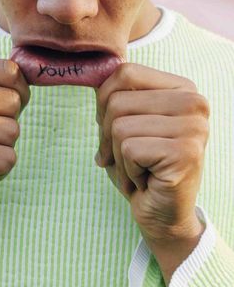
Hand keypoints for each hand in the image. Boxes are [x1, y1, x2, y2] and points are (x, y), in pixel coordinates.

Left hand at [95, 63, 209, 245]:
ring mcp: (194, 126)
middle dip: (107, 135)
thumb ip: (115, 94)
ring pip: (119, 126)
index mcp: (182, 87)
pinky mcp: (186, 152)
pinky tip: (145, 180)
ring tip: (137, 169)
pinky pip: (129, 150)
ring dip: (117, 156)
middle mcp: (194, 101)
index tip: (112, 129)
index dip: (104, 101)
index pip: (125, 72)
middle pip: (117, 101)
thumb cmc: (142, 166)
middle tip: (123, 157)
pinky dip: (127, 171)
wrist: (163, 215)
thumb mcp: (126, 122)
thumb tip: (91, 72)